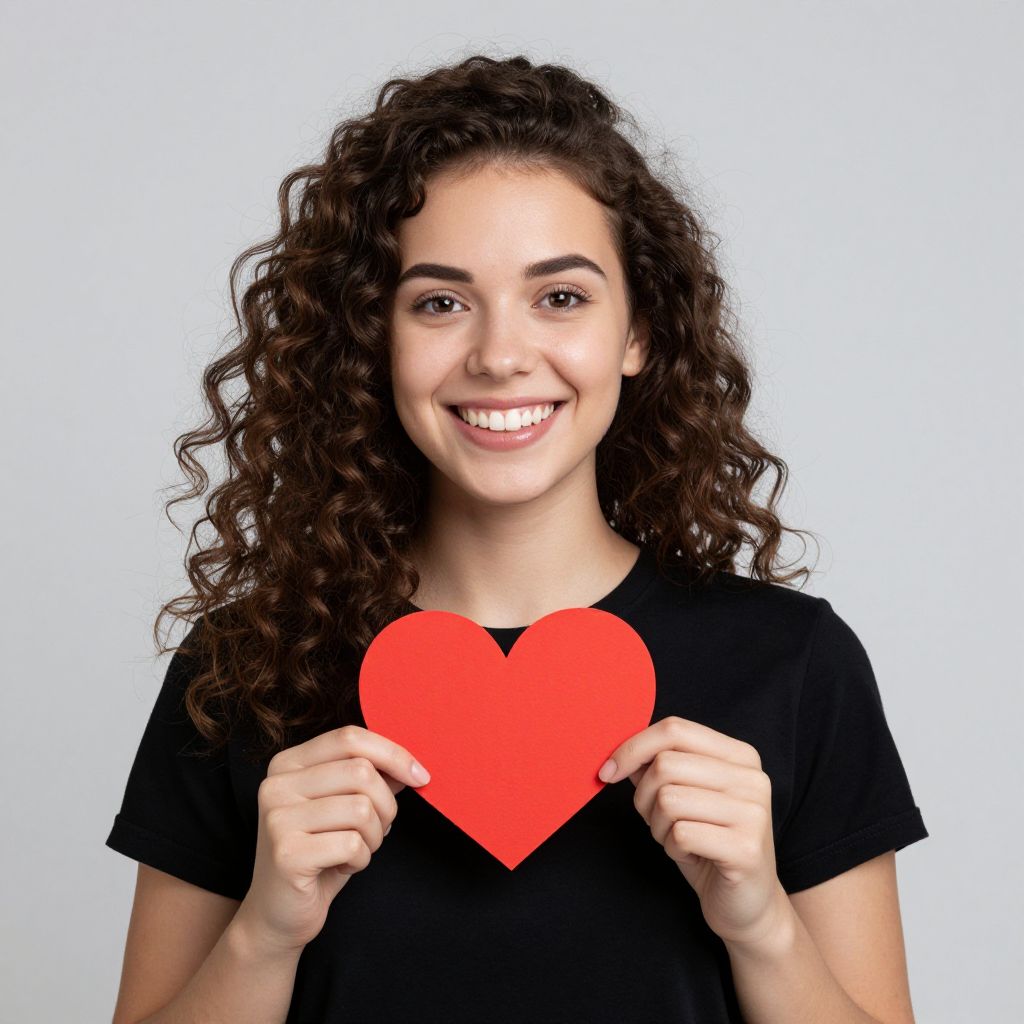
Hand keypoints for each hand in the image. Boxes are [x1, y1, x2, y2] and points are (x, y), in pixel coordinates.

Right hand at [236, 724, 430, 955]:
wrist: (277, 914)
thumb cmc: (318, 855)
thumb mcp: (343, 807)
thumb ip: (370, 778)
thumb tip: (409, 764)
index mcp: (288, 763)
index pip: (349, 737)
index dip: (392, 753)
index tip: (420, 776)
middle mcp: (277, 784)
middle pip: (361, 771)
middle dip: (387, 805)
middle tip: (380, 829)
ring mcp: (278, 818)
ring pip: (361, 808)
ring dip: (374, 836)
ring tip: (357, 849)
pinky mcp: (287, 853)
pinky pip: (353, 844)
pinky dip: (361, 859)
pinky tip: (343, 867)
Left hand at [598, 715, 790, 949]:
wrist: (747, 904)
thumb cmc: (707, 843)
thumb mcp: (682, 797)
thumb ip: (656, 767)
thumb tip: (619, 749)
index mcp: (739, 755)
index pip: (674, 729)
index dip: (632, 748)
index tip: (608, 772)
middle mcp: (752, 778)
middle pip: (665, 764)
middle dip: (644, 797)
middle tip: (656, 821)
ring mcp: (754, 812)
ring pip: (668, 799)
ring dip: (658, 826)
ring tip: (678, 839)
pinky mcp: (747, 848)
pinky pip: (680, 833)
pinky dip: (672, 848)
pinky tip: (691, 855)